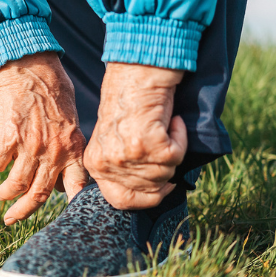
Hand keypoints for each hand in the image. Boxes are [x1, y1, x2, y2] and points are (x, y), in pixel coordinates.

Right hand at [0, 52, 87, 224]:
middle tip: (11, 220)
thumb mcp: (70, 120)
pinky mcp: (8, 137)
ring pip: (15, 184)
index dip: (69, 206)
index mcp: (73, 148)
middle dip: (23, 212)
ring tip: (0, 194)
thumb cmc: (53, 89)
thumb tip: (57, 172)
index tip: (62, 220)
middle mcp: (53, 152)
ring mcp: (31, 146)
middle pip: (38, 195)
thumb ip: (66, 146)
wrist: (30, 65)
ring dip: (5, 193)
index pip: (75, 188)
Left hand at [84, 62, 187, 209]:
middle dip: (164, 173)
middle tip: (167, 152)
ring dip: (172, 151)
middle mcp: (110, 164)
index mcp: (96, 164)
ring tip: (162, 128)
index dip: (144, 198)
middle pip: (150, 191)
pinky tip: (172, 122)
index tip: (159, 188)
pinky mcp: (153, 147)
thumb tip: (143, 193)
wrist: (137, 75)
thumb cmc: (127, 104)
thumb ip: (118, 167)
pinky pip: (178, 155)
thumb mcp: (111, 140)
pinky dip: (180, 137)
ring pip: (167, 174)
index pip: (120, 201)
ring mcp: (131, 157)